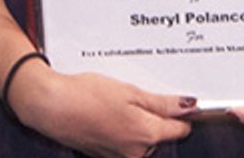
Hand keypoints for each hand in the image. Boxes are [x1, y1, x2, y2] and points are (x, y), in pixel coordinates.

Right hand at [9, 62, 194, 157]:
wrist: (53, 107)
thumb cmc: (89, 96)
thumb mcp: (131, 92)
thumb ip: (163, 104)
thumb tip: (190, 107)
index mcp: (145, 137)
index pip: (179, 130)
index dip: (183, 113)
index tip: (184, 100)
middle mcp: (134, 153)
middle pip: (162, 135)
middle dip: (158, 116)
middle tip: (141, 94)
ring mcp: (119, 157)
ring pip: (144, 139)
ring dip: (141, 121)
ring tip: (122, 101)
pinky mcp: (106, 155)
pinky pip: (127, 142)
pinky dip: (126, 126)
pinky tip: (112, 111)